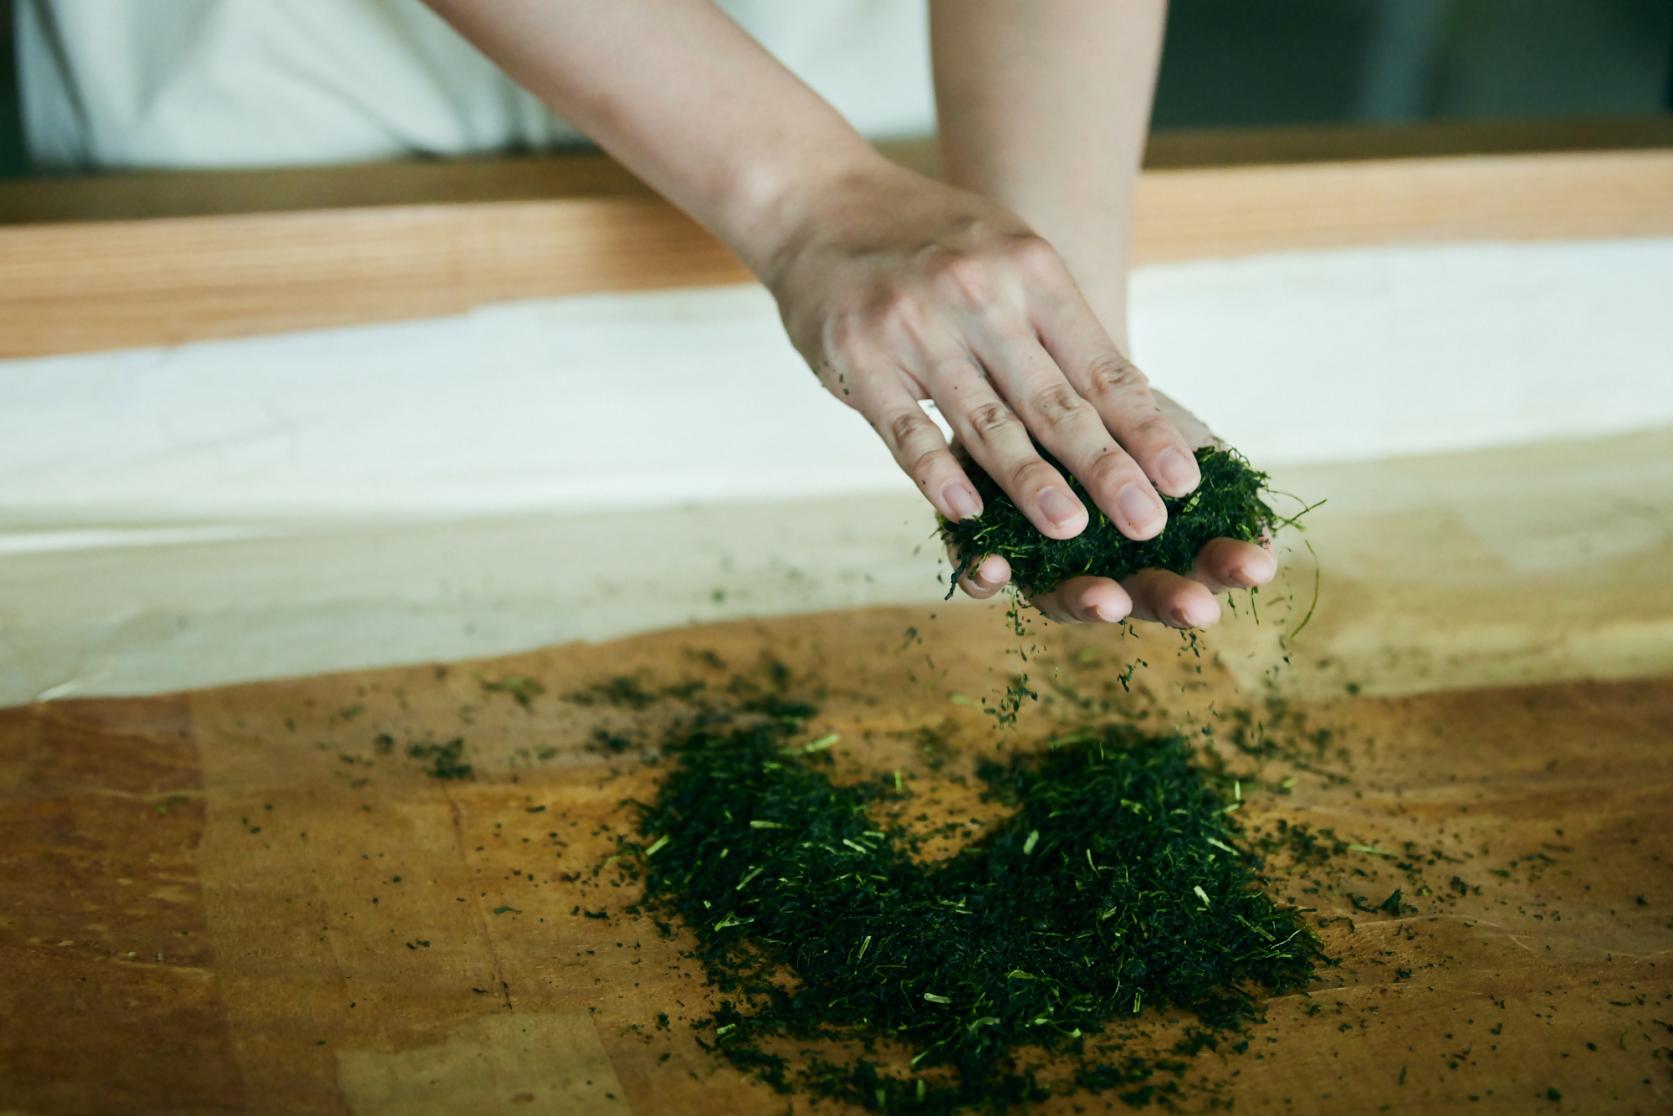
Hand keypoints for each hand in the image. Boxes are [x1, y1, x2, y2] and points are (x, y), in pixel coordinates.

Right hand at [764, 161, 1265, 626]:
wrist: (818, 199)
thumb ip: (1057, 324)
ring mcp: (915, 327)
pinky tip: (966, 512)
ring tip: (1071, 530)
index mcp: (1031, 270)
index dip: (1143, 429)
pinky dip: (935, 472)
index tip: (1182, 479)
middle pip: (1054, 401)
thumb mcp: (1008, 252)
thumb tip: (1131, 400)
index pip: (1100, 367)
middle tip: (1147, 524)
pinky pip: (905, 428)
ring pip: (985, 421)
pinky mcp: (859, 357)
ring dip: (1031, 482)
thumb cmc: (930, 237)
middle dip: (1107, 469)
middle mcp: (980, 295)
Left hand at [953, 391, 1277, 628]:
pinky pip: (985, 574)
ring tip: (1106, 601)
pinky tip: (993, 569)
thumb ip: (1204, 483)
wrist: (1034, 367)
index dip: (1226, 569)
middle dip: (1168, 602)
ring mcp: (1044, 563)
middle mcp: (1103, 567)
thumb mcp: (1167, 435)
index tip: (1256, 566)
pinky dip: (988, 576)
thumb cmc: (1119, 413)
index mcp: (1157, 545)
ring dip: (1086, 602)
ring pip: (1064, 596)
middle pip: (1140, 596)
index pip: (1201, 566)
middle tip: (1198, 609)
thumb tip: (1263, 544)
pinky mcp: (986, 547)